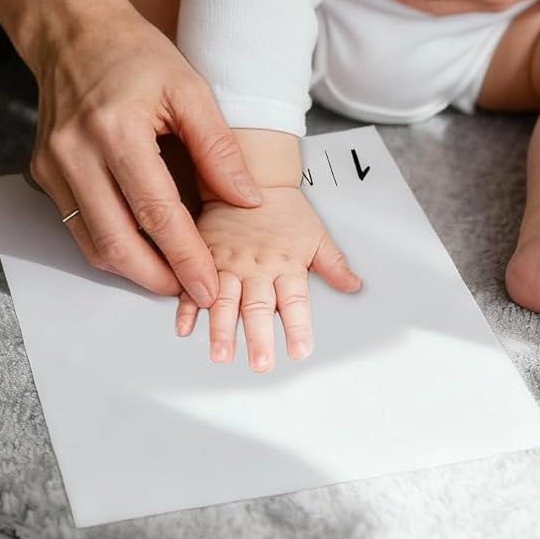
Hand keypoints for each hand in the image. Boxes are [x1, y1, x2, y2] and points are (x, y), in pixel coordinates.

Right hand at [0, 0, 259, 303]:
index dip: (185, 255)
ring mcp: (52, 166)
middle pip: (116, 242)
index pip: (155, 212)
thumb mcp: (189, 88)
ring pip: (91, 244)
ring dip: (132, 269)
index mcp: (115, 129)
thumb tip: (246, 200)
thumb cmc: (135, 54)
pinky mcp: (43, 173)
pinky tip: (142, 246)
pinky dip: (110, 244)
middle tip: (192, 291)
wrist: (73, 31)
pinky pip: (77, 225)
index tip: (208, 285)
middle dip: (157, 277)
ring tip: (172, 275)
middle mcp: (75, 153)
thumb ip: (218, 147)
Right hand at [173, 188, 362, 370]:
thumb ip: (334, 265)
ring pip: (224, 299)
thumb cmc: (285, 210)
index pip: (295, 301)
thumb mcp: (316, 235)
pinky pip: (193, 283)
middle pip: (258, 306)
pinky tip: (184, 326)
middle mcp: (256, 266)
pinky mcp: (205, 255)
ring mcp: (228, 262)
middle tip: (260, 363)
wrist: (253, 175)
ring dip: (221, 328)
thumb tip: (354, 286)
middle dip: (259, 336)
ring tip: (222, 353)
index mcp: (286, 263)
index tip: (300, 351)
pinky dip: (186, 306)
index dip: (298, 327)